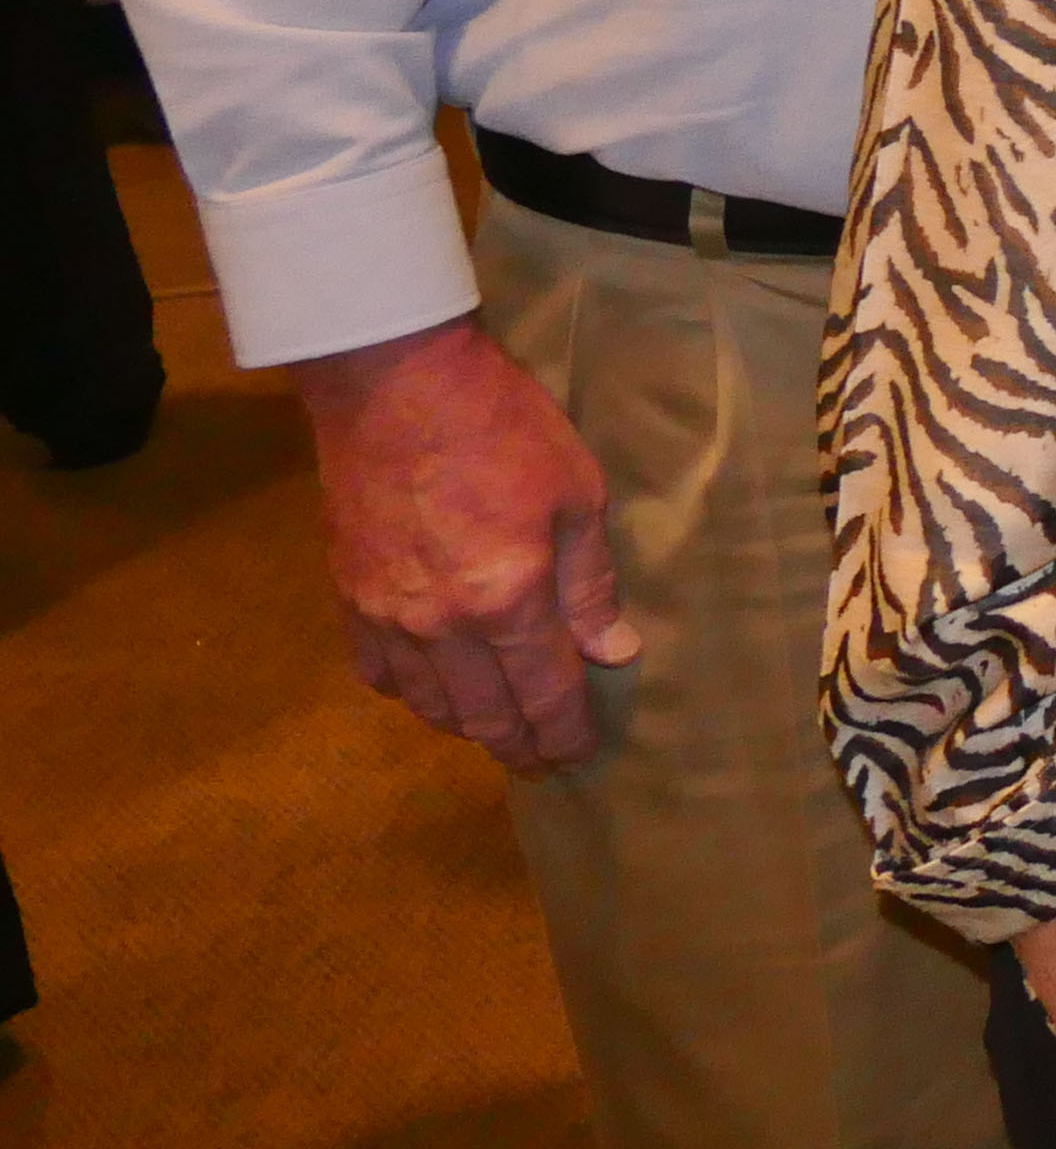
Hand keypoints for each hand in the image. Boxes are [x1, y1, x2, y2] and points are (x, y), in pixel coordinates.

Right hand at [293, 314, 636, 773]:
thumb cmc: (503, 429)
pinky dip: (410, 694)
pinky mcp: (349, 597)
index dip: (565, 733)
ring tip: (497, 732)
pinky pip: (378, 672)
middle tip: (543, 762)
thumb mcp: (577, 495)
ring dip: (466, 727)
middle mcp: (443, 626)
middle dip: (518, 745)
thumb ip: (591, 583)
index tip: (580, 753)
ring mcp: (388, 616)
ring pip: (428, 704)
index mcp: (508, 601)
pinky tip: (432, 692)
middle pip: (483, 715)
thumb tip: (612, 651)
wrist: (395, 386)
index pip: (543, 695)